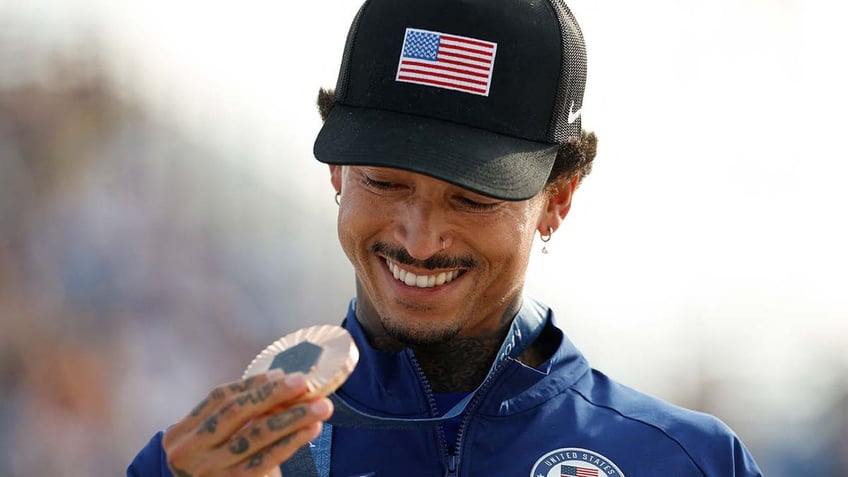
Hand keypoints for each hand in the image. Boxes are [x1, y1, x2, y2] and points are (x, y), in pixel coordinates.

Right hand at [162, 370, 332, 476]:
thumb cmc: (214, 468)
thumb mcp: (211, 444)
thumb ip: (234, 419)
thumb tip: (280, 383)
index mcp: (180, 434)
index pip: (218, 398)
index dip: (251, 383)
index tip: (282, 373)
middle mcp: (188, 451)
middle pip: (236, 411)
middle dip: (273, 393)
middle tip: (303, 382)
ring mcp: (208, 470)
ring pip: (255, 435)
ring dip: (291, 417)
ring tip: (319, 407)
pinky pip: (266, 458)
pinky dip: (291, 441)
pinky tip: (309, 430)